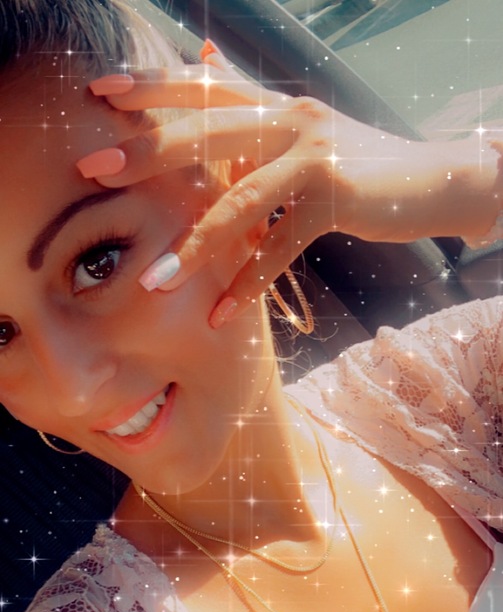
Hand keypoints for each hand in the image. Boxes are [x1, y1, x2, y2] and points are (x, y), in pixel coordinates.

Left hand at [77, 42, 496, 323]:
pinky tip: (220, 316)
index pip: (206, 85)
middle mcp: (291, 118)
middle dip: (147, 151)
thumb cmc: (363, 167)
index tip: (102, 92)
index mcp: (278, 103)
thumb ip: (259, 124)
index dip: (153, 86)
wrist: (436, 179)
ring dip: (193, 245)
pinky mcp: (336, 197)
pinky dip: (249, 284)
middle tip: (93, 169)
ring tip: (151, 281)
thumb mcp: (308, 137)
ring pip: (240, 200)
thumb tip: (210, 81)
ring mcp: (314, 155)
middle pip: (208, 131)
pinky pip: (281, 247)